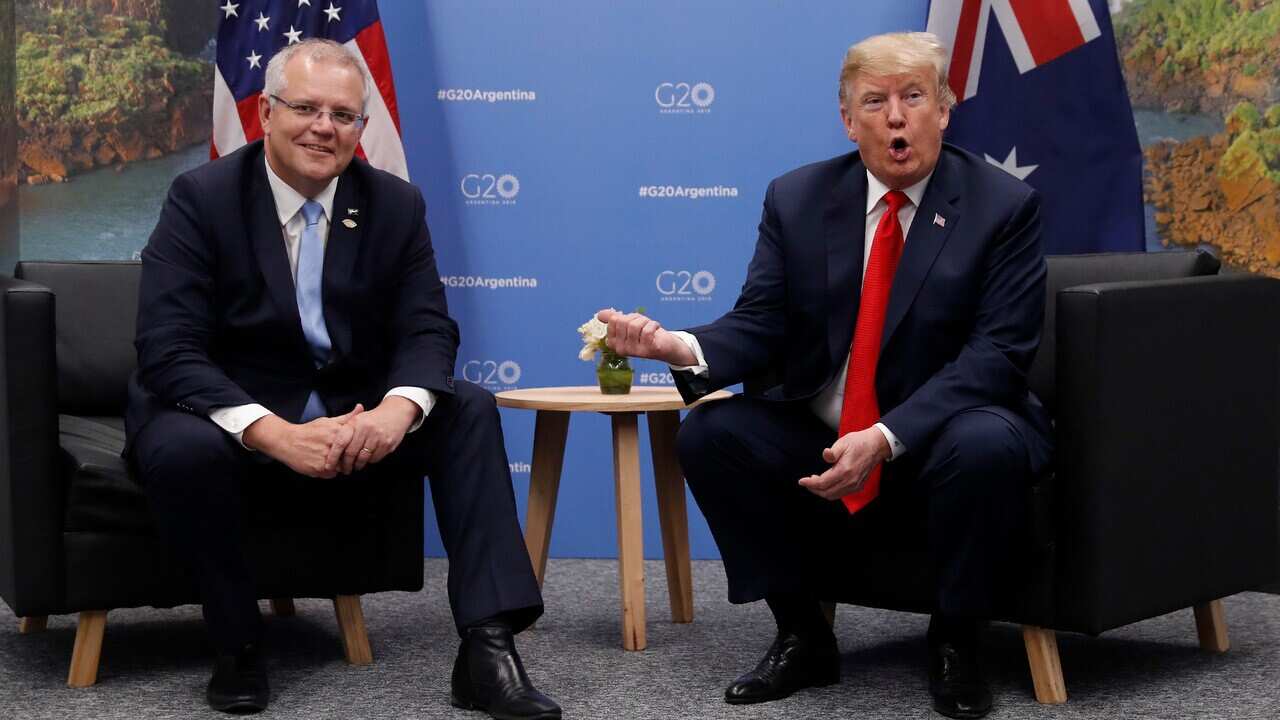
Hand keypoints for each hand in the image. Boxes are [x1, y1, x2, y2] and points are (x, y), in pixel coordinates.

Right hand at [244, 405, 364, 477]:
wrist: (286, 441)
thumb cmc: (309, 431)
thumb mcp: (328, 421)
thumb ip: (346, 417)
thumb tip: (360, 408)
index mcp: (337, 432)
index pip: (356, 444)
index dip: (355, 448)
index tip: (352, 449)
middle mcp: (332, 444)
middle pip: (349, 457)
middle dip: (347, 458)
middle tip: (340, 456)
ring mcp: (325, 457)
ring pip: (341, 467)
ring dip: (338, 466)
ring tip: (328, 459)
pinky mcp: (318, 468)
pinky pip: (331, 474)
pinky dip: (328, 471)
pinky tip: (321, 463)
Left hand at [332, 395, 419, 474]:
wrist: (395, 413)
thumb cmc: (373, 418)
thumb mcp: (357, 419)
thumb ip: (344, 431)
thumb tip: (330, 451)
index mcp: (355, 423)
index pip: (340, 442)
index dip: (333, 456)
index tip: (329, 465)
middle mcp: (366, 429)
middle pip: (351, 453)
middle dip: (346, 464)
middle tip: (344, 470)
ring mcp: (377, 437)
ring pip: (363, 458)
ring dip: (358, 465)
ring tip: (356, 466)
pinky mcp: (387, 444)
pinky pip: (375, 458)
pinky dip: (370, 461)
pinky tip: (368, 457)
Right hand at [595, 308, 696, 365]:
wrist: (667, 347)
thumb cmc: (647, 335)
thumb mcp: (629, 325)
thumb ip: (614, 320)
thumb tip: (599, 315)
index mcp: (613, 343)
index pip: (613, 320)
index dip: (626, 316)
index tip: (633, 322)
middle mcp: (621, 349)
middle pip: (623, 321)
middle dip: (636, 317)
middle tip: (643, 324)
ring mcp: (634, 351)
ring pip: (635, 325)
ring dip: (645, 321)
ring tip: (650, 327)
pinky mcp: (648, 350)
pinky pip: (647, 331)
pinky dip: (653, 325)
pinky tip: (656, 329)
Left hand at [798, 427, 891, 500]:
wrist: (877, 445)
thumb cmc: (860, 442)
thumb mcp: (843, 443)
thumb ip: (832, 452)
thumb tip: (825, 455)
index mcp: (844, 470)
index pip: (822, 483)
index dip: (810, 483)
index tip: (802, 481)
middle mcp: (850, 481)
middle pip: (827, 492)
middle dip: (814, 489)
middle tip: (807, 482)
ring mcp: (855, 485)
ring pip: (834, 495)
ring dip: (822, 491)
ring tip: (815, 483)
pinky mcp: (858, 486)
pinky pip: (842, 494)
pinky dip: (832, 492)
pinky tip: (828, 484)